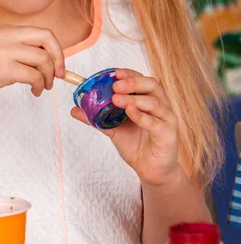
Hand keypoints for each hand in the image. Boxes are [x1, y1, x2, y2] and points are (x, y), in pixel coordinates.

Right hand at [0, 25, 64, 102]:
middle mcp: (8, 37)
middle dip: (59, 59)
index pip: (43, 32)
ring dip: (48, 77)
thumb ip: (19, 50)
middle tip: (58, 75)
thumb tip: (47, 62)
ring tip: (42, 87)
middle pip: (48, 39)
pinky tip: (34, 91)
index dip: (56, 49)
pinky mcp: (4, 70)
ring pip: (43, 60)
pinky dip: (39, 85)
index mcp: (8, 30)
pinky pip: (34, 76)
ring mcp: (6, 52)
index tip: (58, 65)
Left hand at [71, 68, 179, 185]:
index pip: (142, 80)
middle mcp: (161, 106)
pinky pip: (155, 123)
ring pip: (154, 103)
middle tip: (115, 86)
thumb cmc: (136, 145)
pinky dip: (142, 116)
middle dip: (133, 82)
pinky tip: (129, 112)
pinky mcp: (169, 134)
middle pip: (152, 85)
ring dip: (134, 99)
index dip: (129, 74)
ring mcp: (167, 119)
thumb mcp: (112, 129)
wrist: (150, 170)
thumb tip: (74, 109)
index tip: (114, 73)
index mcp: (149, 100)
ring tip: (116, 99)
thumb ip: (96, 118)